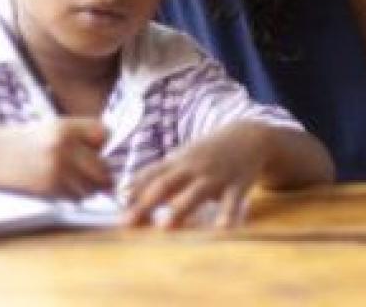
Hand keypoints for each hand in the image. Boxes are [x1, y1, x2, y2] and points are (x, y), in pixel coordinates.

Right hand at [0, 118, 111, 197]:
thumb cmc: (27, 142)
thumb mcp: (54, 129)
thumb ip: (81, 137)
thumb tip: (110, 153)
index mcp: (65, 127)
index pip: (104, 133)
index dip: (100, 142)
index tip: (92, 147)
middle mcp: (63, 147)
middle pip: (104, 166)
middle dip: (101, 171)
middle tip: (92, 172)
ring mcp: (57, 168)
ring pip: (92, 185)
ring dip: (90, 186)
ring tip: (75, 179)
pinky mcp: (49, 187)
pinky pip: (76, 196)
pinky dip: (75, 194)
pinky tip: (63, 186)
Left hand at [123, 121, 273, 229]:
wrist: (248, 136)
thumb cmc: (208, 152)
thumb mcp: (183, 157)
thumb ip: (158, 175)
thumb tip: (126, 193)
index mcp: (178, 162)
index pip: (150, 175)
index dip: (133, 190)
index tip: (117, 207)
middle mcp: (194, 168)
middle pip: (166, 184)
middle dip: (146, 203)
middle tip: (127, 223)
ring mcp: (215, 176)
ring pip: (196, 193)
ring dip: (180, 209)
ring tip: (166, 226)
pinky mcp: (237, 185)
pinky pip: (232, 202)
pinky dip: (228, 215)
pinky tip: (222, 229)